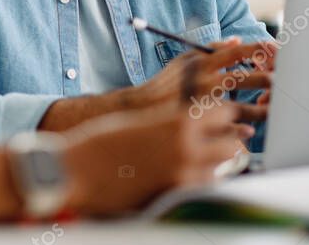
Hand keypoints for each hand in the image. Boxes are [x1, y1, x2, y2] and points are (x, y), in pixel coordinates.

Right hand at [60, 98, 244, 215]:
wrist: (77, 170)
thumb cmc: (103, 141)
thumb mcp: (143, 120)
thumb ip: (172, 123)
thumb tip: (195, 126)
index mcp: (178, 120)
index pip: (224, 112)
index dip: (220, 115)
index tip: (217, 119)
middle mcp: (187, 146)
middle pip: (231, 144)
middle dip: (224, 142)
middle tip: (213, 142)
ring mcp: (184, 174)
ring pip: (222, 170)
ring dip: (214, 164)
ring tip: (198, 162)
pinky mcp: (174, 196)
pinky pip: (204, 188)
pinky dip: (200, 182)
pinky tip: (185, 178)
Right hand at [116, 38, 276, 122]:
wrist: (143, 108)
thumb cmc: (166, 83)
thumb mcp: (184, 58)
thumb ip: (212, 49)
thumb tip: (239, 41)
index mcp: (202, 61)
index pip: (240, 52)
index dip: (263, 52)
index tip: (277, 55)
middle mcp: (204, 80)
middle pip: (249, 78)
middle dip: (270, 80)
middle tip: (280, 84)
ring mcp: (203, 103)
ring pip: (245, 107)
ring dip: (263, 108)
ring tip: (272, 109)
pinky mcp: (202, 123)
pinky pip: (230, 128)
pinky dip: (244, 128)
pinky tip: (250, 128)